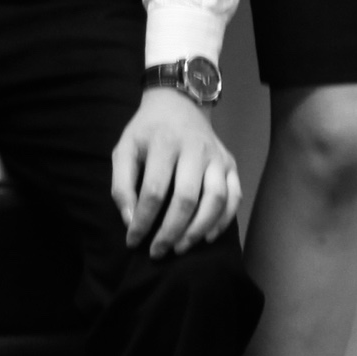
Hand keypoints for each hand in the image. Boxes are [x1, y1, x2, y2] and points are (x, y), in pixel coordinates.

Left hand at [109, 86, 240, 257]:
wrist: (177, 103)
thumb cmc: (147, 131)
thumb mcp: (124, 149)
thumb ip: (121, 185)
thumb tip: (130, 220)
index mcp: (164, 143)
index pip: (154, 191)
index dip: (143, 221)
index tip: (133, 241)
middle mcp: (194, 149)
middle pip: (186, 198)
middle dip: (171, 231)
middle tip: (157, 252)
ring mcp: (217, 156)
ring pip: (216, 199)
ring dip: (198, 229)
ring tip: (181, 248)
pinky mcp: (230, 163)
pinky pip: (234, 196)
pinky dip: (223, 220)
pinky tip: (207, 237)